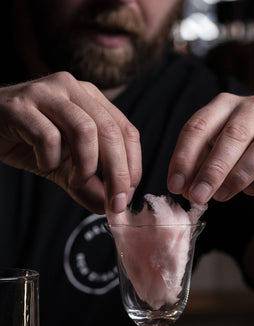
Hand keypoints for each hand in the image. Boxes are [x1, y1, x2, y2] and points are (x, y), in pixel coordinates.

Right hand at [0, 72, 140, 213]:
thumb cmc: (27, 140)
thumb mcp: (64, 165)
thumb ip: (87, 184)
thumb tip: (109, 208)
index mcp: (91, 99)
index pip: (127, 131)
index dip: (133, 166)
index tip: (127, 195)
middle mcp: (73, 89)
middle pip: (111, 131)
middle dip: (117, 174)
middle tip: (113, 202)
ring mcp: (47, 93)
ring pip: (85, 130)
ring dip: (85, 166)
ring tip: (73, 180)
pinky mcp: (20, 105)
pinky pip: (47, 137)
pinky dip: (50, 160)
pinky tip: (42, 163)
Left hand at [168, 93, 253, 202]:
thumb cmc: (236, 151)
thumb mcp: (211, 152)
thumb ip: (196, 166)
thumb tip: (184, 188)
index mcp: (223, 105)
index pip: (198, 126)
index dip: (184, 158)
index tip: (175, 186)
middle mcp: (253, 107)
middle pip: (232, 136)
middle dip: (212, 171)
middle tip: (197, 196)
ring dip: (237, 178)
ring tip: (221, 197)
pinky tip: (249, 190)